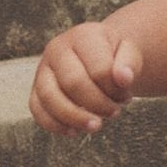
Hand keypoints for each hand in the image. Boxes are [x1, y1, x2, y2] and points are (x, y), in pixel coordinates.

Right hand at [30, 20, 144, 135]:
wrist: (100, 54)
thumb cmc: (115, 56)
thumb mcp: (130, 53)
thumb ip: (130, 63)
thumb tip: (124, 78)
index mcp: (83, 35)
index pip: (99, 69)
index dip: (115, 89)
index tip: (127, 96)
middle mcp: (57, 49)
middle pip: (73, 83)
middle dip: (97, 104)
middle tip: (114, 112)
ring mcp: (43, 69)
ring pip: (49, 98)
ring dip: (75, 118)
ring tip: (96, 126)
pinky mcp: (36, 88)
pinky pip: (37, 109)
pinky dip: (54, 125)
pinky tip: (74, 131)